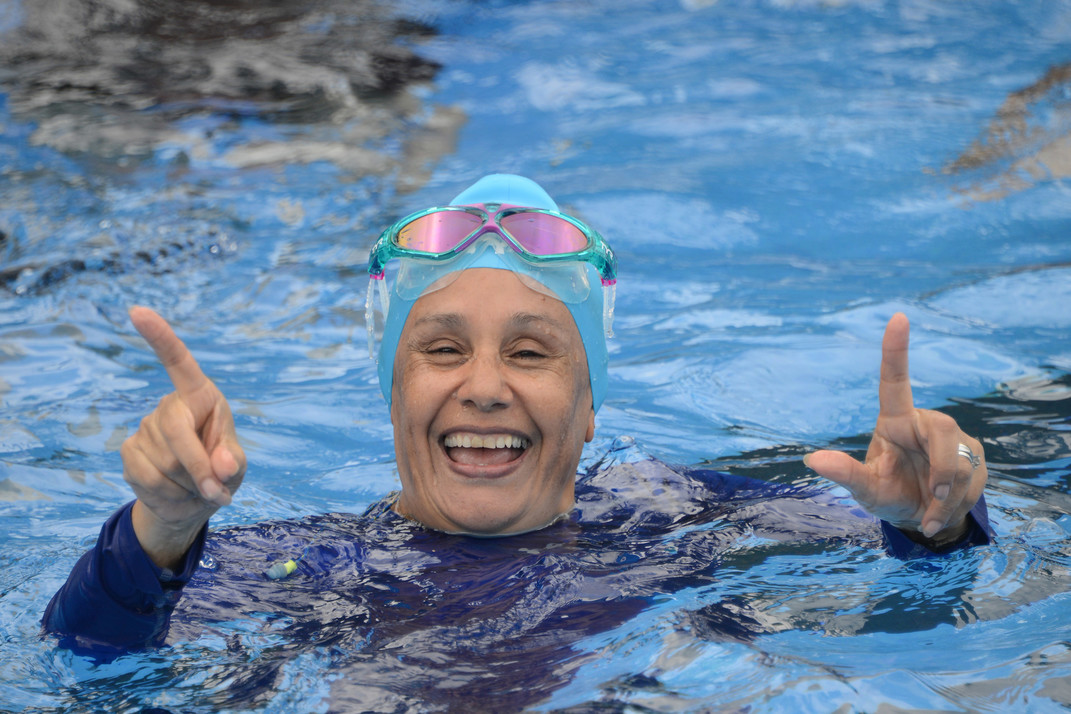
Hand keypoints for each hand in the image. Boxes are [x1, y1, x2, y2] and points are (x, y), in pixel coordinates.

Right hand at [120, 306, 245, 568]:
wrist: (193, 500)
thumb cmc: (221, 472)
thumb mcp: (237, 467)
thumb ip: (233, 463)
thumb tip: (223, 466)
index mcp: (202, 396)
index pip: (178, 362)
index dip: (160, 337)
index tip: (137, 311)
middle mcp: (170, 406)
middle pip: (177, 434)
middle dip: (198, 468)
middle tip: (217, 492)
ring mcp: (145, 428)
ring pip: (166, 464)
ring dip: (188, 486)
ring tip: (196, 488)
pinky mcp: (129, 452)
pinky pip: (149, 479)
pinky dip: (170, 496)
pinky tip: (177, 494)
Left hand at [804, 313, 986, 546]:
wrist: (923, 521)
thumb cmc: (888, 496)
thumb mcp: (866, 490)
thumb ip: (846, 474)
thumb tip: (812, 460)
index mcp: (895, 421)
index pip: (895, 381)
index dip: (896, 350)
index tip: (898, 317)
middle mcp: (925, 423)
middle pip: (942, 431)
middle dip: (943, 471)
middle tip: (932, 498)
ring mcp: (954, 439)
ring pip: (962, 462)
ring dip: (947, 498)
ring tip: (929, 516)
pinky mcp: (975, 456)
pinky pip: (975, 479)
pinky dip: (957, 506)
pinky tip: (941, 515)